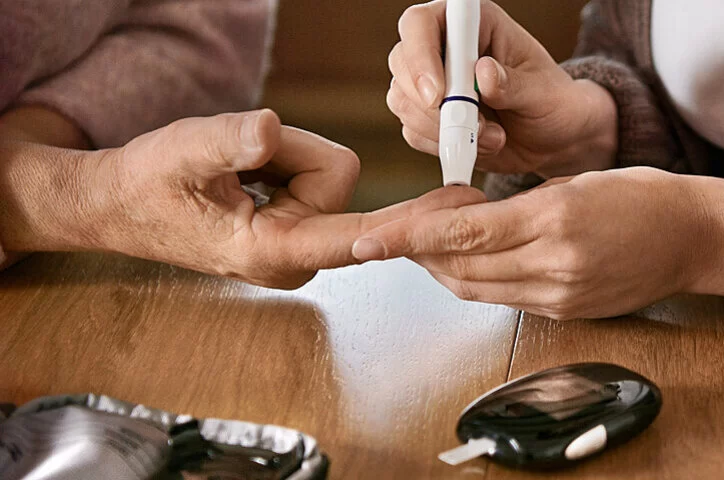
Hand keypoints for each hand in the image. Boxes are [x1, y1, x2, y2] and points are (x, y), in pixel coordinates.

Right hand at [0, 109, 485, 287]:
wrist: (118, 204)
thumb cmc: (147, 183)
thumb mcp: (182, 149)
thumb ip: (229, 140)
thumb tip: (270, 132)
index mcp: (275, 250)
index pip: (358, 232)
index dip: (405, 220)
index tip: (455, 213)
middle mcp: (297, 256)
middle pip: (337, 179)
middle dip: (293, 155)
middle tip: (241, 160)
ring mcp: (300, 245)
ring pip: (326, 174)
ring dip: (283, 157)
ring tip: (235, 170)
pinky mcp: (300, 229)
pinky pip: (314, 177)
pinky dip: (282, 164)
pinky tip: (246, 176)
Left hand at [352, 168, 723, 318]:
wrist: (695, 237)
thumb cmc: (642, 197)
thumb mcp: (574, 181)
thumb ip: (514, 205)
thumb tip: (459, 218)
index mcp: (554, 219)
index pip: (461, 233)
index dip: (407, 236)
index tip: (369, 237)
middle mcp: (555, 263)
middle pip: (458, 267)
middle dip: (418, 249)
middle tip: (404, 224)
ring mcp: (561, 295)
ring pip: (475, 288)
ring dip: (443, 266)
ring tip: (437, 239)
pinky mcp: (568, 312)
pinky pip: (504, 299)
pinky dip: (477, 278)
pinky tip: (476, 257)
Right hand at [387, 0, 616, 176]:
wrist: (555, 138)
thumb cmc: (554, 102)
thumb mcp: (542, 93)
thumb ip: (513, 84)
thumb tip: (483, 73)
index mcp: (473, 24)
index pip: (422, 23)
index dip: (420, 55)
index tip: (439, 95)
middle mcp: (444, 47)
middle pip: (401, 61)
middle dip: (431, 104)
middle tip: (475, 125)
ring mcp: (432, 81)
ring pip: (403, 100)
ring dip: (444, 129)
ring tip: (493, 137)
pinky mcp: (428, 115)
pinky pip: (413, 131)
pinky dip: (444, 145)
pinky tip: (479, 145)